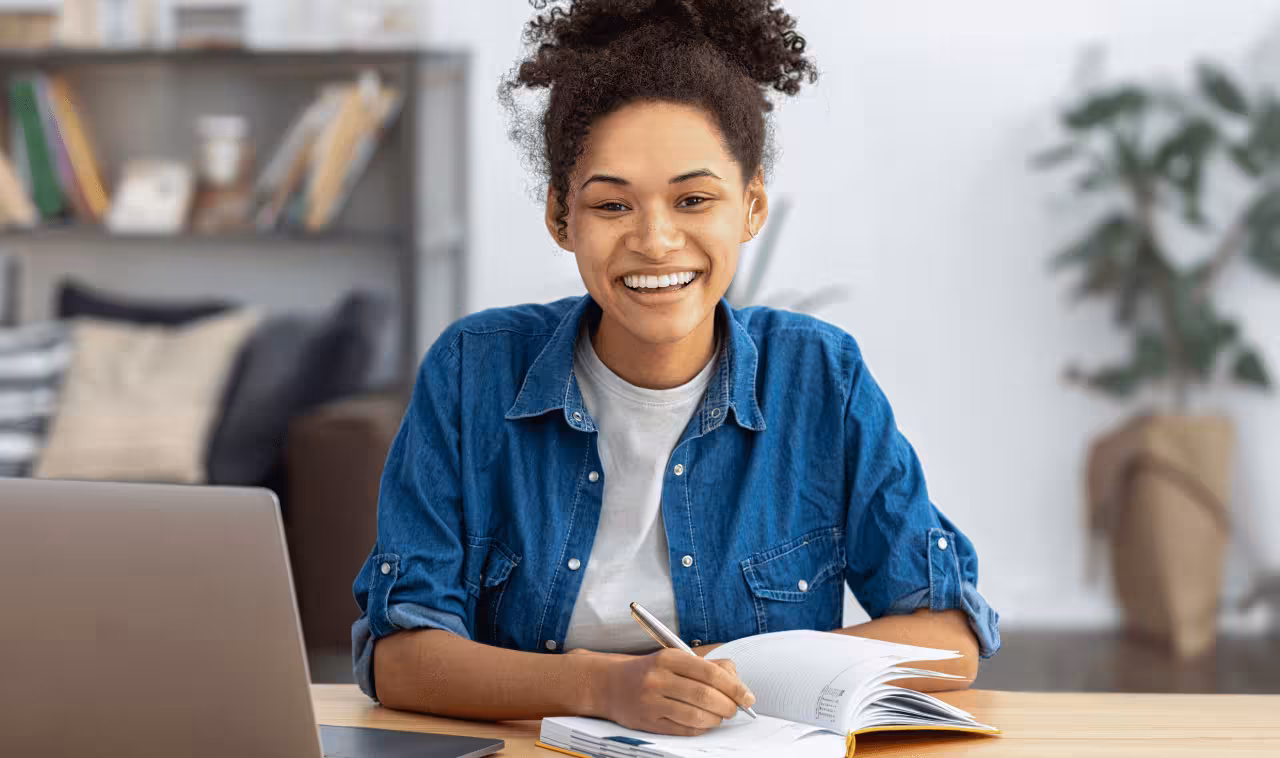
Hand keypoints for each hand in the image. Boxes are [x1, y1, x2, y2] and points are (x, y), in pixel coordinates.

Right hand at [586, 648, 755, 735]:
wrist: (609, 684)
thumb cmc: (650, 671)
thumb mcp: (674, 658)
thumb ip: (707, 665)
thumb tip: (737, 680)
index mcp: (668, 658)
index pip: (710, 672)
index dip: (735, 687)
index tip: (748, 696)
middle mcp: (658, 678)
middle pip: (705, 695)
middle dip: (729, 705)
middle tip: (736, 709)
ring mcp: (651, 701)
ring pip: (696, 715)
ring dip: (716, 719)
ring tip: (721, 716)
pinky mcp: (647, 721)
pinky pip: (683, 728)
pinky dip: (701, 728)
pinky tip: (705, 723)